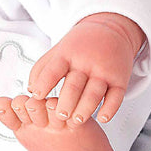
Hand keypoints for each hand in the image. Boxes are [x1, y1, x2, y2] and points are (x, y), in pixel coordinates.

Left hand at [27, 12, 144, 124]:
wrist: (112, 30)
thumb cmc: (79, 46)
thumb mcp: (58, 51)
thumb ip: (41, 69)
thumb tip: (31, 91)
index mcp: (67, 55)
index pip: (53, 70)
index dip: (44, 84)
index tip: (37, 97)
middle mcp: (86, 63)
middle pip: (74, 85)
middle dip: (66, 103)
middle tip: (59, 117)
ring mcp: (104, 71)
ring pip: (94, 92)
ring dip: (85, 109)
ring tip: (76, 121)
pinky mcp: (120, 79)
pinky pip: (116, 96)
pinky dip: (110, 109)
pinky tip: (102, 118)